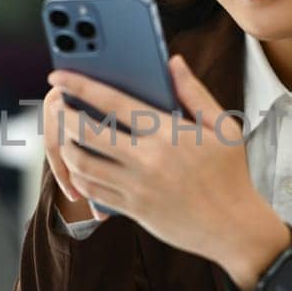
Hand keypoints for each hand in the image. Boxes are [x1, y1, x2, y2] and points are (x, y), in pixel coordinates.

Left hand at [44, 54, 264, 258]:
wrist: (234, 228)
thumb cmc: (230, 174)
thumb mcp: (223, 127)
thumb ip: (194, 93)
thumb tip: (173, 62)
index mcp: (166, 134)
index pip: (113, 103)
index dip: (80, 85)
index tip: (59, 74)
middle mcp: (146, 160)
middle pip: (87, 133)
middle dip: (65, 116)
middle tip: (58, 105)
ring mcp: (136, 188)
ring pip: (83, 164)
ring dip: (67, 146)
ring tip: (66, 134)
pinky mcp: (132, 210)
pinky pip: (93, 191)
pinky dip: (80, 175)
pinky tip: (80, 165)